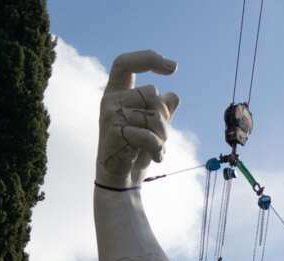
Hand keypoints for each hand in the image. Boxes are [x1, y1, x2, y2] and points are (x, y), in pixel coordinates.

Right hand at [96, 50, 179, 188]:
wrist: (122, 179)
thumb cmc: (136, 150)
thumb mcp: (153, 127)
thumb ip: (161, 111)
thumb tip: (173, 95)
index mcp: (117, 93)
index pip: (124, 63)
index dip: (147, 58)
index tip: (174, 67)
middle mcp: (110, 100)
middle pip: (151, 93)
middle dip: (164, 117)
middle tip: (161, 136)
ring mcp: (109, 115)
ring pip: (153, 115)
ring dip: (163, 136)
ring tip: (157, 148)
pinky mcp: (114, 132)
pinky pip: (148, 134)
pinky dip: (158, 148)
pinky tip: (157, 157)